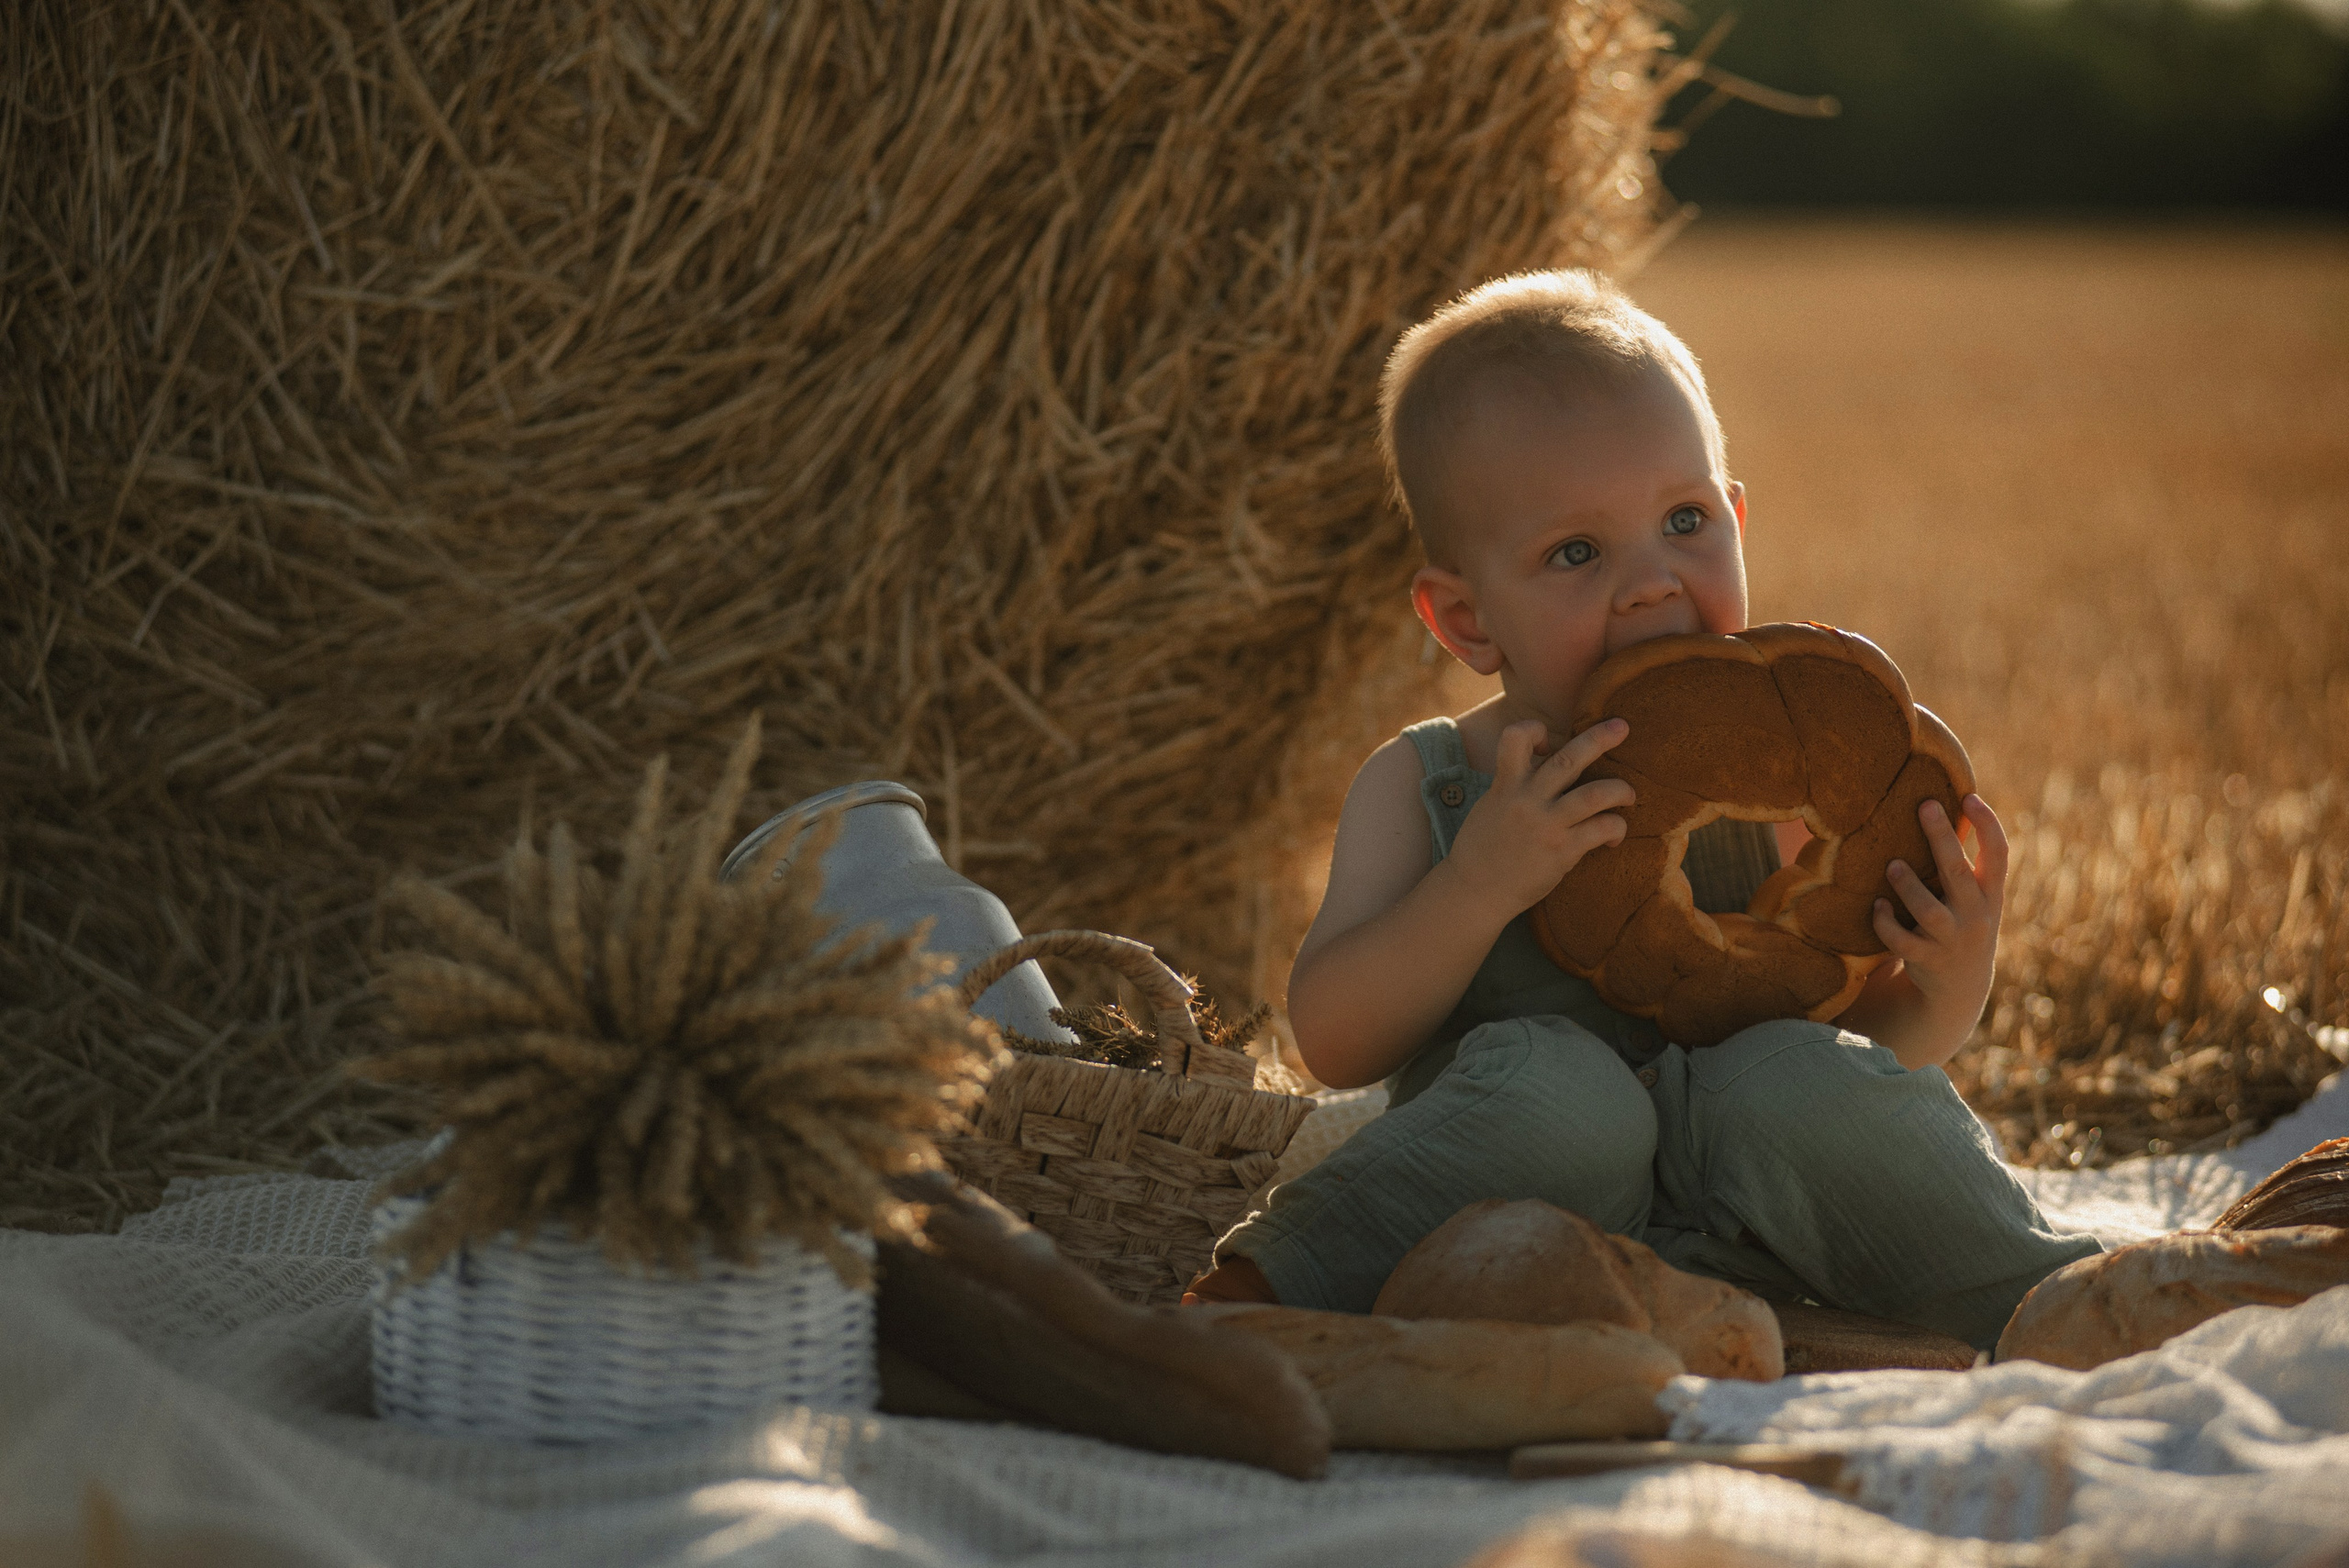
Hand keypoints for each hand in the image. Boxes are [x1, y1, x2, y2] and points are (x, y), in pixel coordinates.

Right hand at [1444, 717, 1635, 917]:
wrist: (1475, 892)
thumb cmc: (1482, 849)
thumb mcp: (1489, 806)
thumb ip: (1513, 785)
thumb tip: (1541, 767)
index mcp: (1505, 785)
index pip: (1516, 737)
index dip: (1535, 730)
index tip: (1547, 744)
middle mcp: (1527, 800)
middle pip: (1569, 758)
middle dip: (1599, 738)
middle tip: (1622, 726)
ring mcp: (1547, 825)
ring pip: (1596, 794)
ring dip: (1621, 790)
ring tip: (1629, 795)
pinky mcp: (1563, 851)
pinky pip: (1603, 829)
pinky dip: (1617, 828)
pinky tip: (1614, 836)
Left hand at [1872, 794, 2007, 1060]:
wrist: (1960, 988)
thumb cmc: (1962, 923)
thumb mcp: (1976, 897)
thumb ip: (1966, 864)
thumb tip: (1942, 809)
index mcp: (1991, 893)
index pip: (1999, 854)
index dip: (1988, 824)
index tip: (1969, 796)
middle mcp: (1976, 915)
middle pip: (1958, 872)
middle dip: (1943, 837)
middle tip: (1925, 805)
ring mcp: (1952, 939)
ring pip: (1928, 910)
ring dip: (1908, 885)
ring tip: (1892, 865)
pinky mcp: (1927, 959)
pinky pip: (1902, 941)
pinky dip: (1886, 923)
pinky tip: (1877, 906)